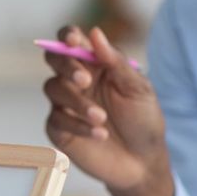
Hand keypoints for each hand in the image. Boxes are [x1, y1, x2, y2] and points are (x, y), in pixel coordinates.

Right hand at [42, 26, 174, 195]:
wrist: (143, 162)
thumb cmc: (143, 120)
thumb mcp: (139, 89)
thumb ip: (116, 62)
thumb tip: (95, 33)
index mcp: (95, 64)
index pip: (72, 40)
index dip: (68, 36)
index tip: (74, 41)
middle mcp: (76, 80)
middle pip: (54, 59)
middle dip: (67, 66)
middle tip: (85, 82)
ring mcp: (65, 104)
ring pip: (53, 88)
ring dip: (77, 102)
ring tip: (102, 118)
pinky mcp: (59, 129)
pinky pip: (56, 119)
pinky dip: (78, 125)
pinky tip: (100, 134)